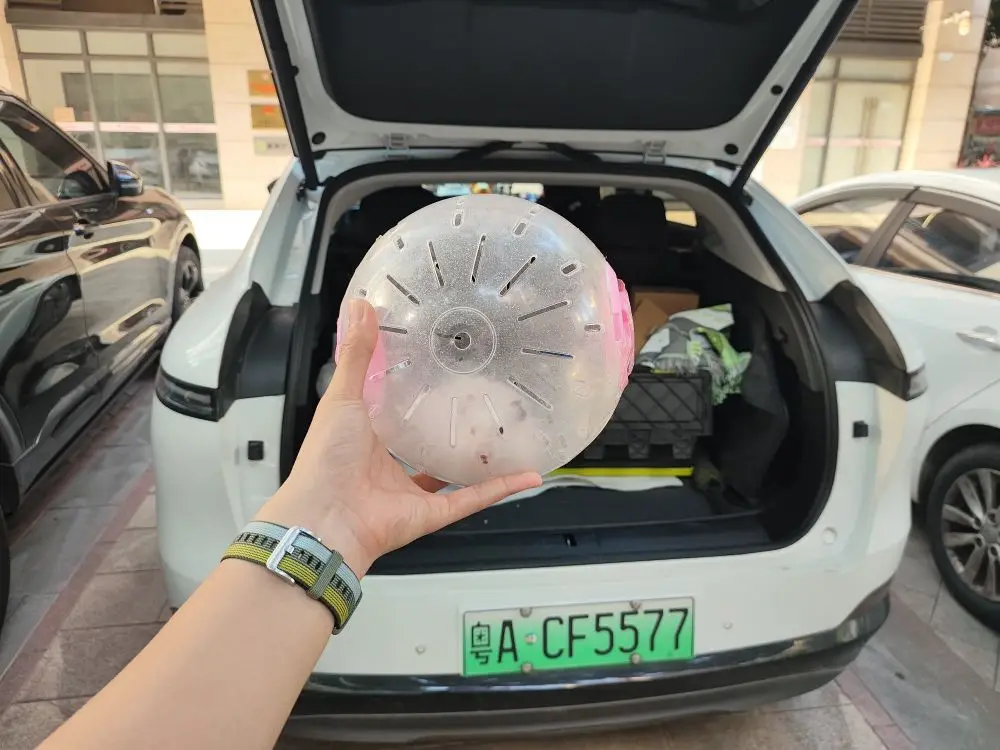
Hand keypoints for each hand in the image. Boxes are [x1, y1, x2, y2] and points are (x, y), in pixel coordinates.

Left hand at [258, 299, 541, 575]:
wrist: (326, 519)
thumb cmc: (324, 462)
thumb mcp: (342, 397)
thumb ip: (357, 354)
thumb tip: (360, 306)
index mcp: (365, 438)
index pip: (392, 412)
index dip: (411, 392)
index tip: (435, 368)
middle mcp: (388, 466)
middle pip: (423, 445)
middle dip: (446, 427)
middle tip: (477, 399)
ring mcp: (411, 492)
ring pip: (452, 475)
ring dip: (478, 459)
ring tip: (504, 437)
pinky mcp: (432, 513)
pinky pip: (471, 498)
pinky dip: (500, 489)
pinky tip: (526, 473)